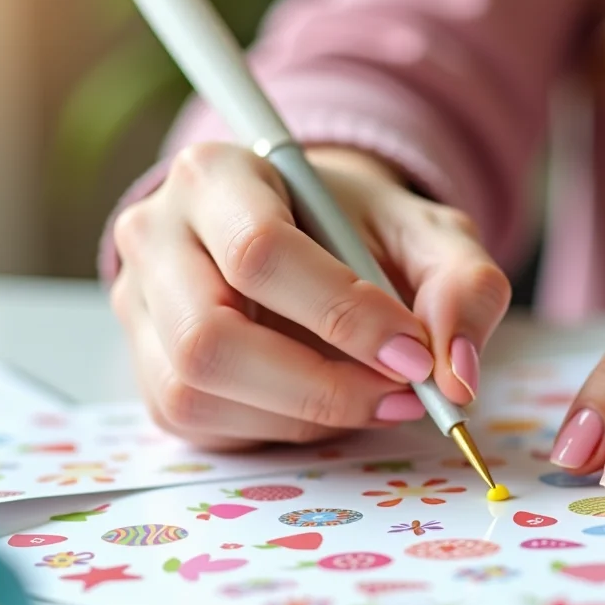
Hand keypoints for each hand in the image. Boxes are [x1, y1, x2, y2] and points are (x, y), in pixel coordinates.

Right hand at [110, 143, 509, 450]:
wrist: (313, 235)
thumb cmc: (362, 229)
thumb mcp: (430, 234)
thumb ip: (464, 286)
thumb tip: (456, 377)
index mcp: (215, 175)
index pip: (260, 252)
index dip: (343, 315)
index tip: (414, 354)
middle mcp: (155, 236)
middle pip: (209, 338)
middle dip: (320, 385)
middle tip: (401, 395)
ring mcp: (140, 307)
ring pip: (196, 391)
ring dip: (304, 415)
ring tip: (374, 397)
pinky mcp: (148, 369)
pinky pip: (201, 423)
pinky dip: (280, 429)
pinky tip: (328, 403)